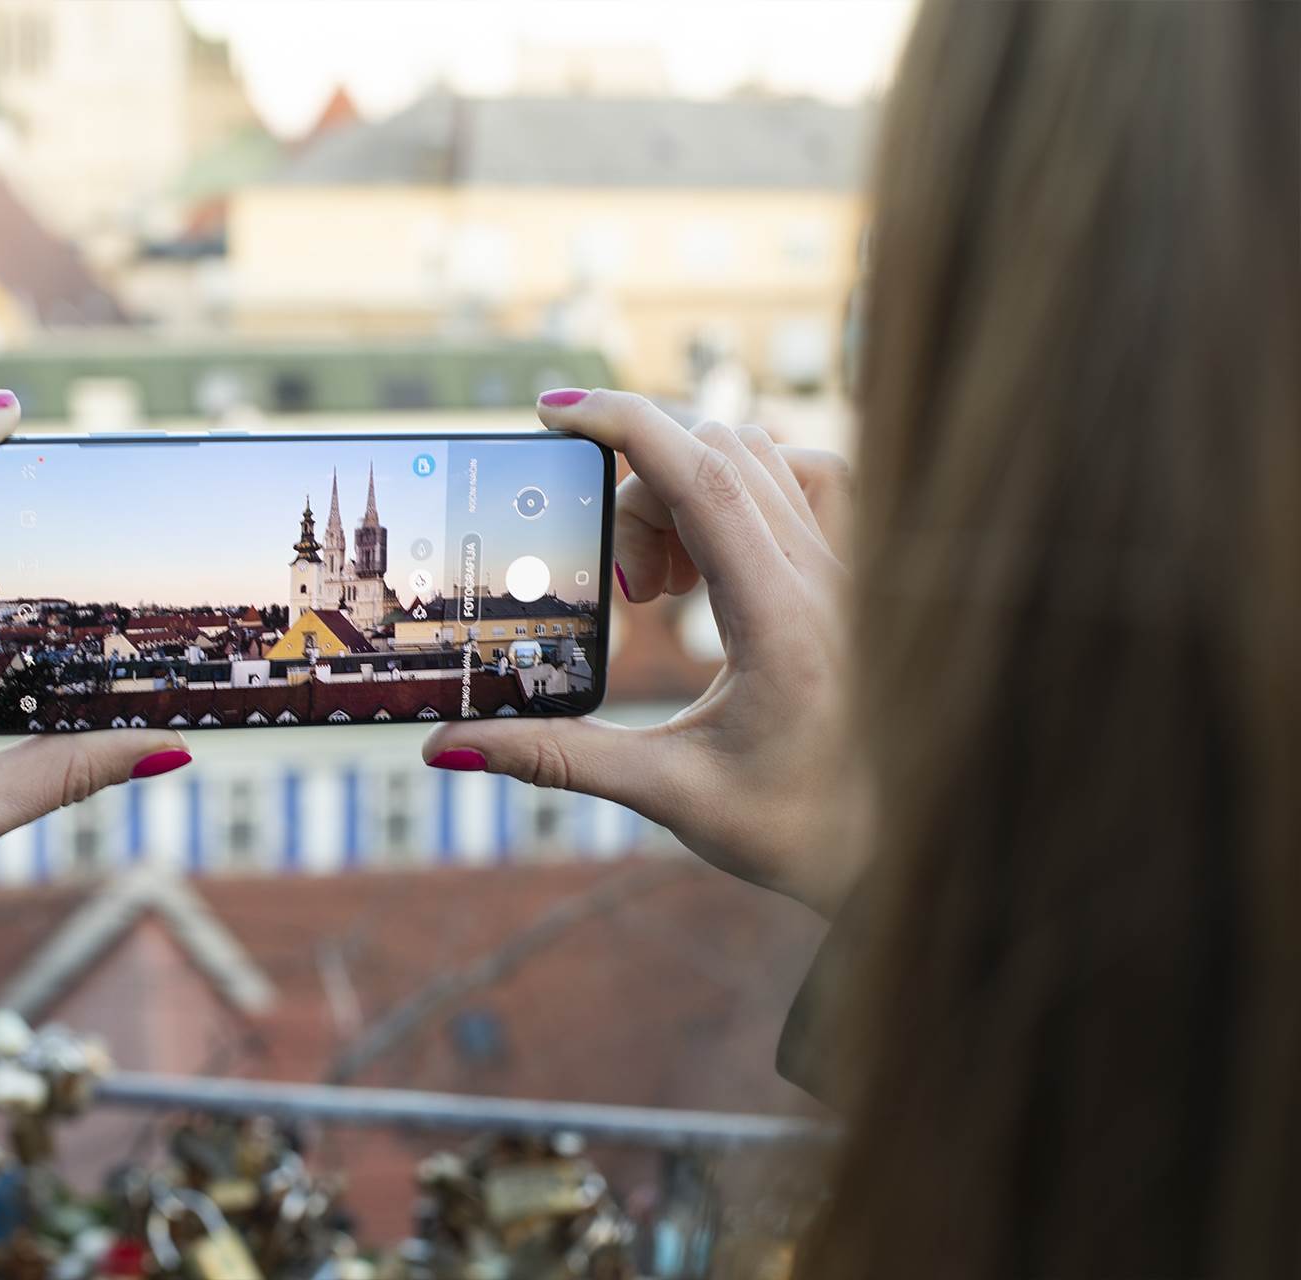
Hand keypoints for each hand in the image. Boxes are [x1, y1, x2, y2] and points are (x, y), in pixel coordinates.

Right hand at [421, 389, 865, 917]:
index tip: (552, 412)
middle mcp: (831, 576)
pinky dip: (743, 488)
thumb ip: (558, 758)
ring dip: (687, 488)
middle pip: (716, 455)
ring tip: (667, 585)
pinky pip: (806, 477)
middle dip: (637, 493)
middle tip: (628, 593)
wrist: (909, 852)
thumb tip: (445, 747)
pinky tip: (717, 562)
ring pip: (761, 455)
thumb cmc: (804, 833)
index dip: (622, 423)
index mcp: (783, 620)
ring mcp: (855, 567)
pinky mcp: (862, 571)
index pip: (701, 475)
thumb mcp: (672, 797)